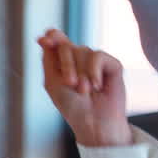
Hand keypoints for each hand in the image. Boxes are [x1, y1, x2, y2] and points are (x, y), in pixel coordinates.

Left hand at [39, 29, 131, 146]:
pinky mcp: (113, 65)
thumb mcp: (52, 82)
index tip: (45, 40)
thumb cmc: (73, 106)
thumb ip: (49, 58)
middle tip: (70, 84)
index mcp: (64, 61)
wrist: (93, 122)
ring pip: (83, 50)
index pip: (57, 38)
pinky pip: (98, 56)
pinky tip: (97, 86)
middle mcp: (80, 58)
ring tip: (85, 91)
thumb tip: (45, 35)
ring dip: (80, 74)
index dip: (52, 36)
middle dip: (66, 65)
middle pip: (67, 45)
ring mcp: (97, 61)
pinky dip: (94, 72)